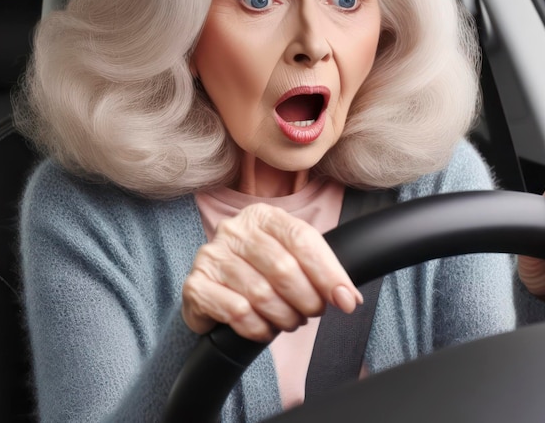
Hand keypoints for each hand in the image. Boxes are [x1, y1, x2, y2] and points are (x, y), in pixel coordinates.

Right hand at [182, 203, 362, 340]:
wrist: (215, 289)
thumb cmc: (260, 271)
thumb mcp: (290, 257)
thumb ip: (319, 269)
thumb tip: (348, 297)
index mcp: (262, 215)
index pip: (302, 239)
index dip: (328, 273)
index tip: (347, 300)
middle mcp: (234, 230)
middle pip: (283, 268)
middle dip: (307, 299)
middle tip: (312, 312)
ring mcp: (211, 255)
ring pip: (261, 294)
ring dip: (284, 317)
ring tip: (289, 321)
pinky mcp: (196, 284)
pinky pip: (237, 312)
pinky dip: (258, 328)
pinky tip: (264, 328)